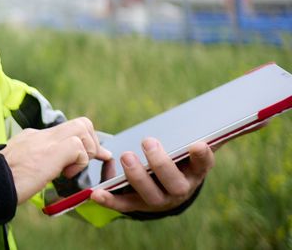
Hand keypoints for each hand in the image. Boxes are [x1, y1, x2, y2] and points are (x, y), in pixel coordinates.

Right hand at [1, 117, 111, 204]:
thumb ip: (31, 164)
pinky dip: (79, 163)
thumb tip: (41, 174)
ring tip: (72, 170)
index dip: (80, 144)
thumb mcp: (17, 167)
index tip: (84, 159)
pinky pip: (79, 148)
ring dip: (87, 151)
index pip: (64, 132)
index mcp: (31, 138)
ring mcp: (46, 140)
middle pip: (80, 123)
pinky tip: (65, 175)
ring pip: (83, 128)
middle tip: (91, 161)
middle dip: (91, 143)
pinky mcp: (53, 151)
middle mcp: (39, 134)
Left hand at [90, 138, 213, 213]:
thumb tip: (221, 113)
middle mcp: (180, 189)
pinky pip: (125, 205)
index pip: (204, 164)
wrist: (168, 186)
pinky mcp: (139, 205)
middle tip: (148, 141)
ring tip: (126, 156)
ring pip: (150, 195)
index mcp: (196, 171)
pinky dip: (110, 200)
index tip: (196, 143)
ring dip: (137, 177)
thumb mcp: (188, 145)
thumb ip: (201, 130)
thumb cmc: (178, 157)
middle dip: (161, 163)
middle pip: (175, 183)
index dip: (201, 156)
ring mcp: (160, 199)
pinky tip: (97, 192)